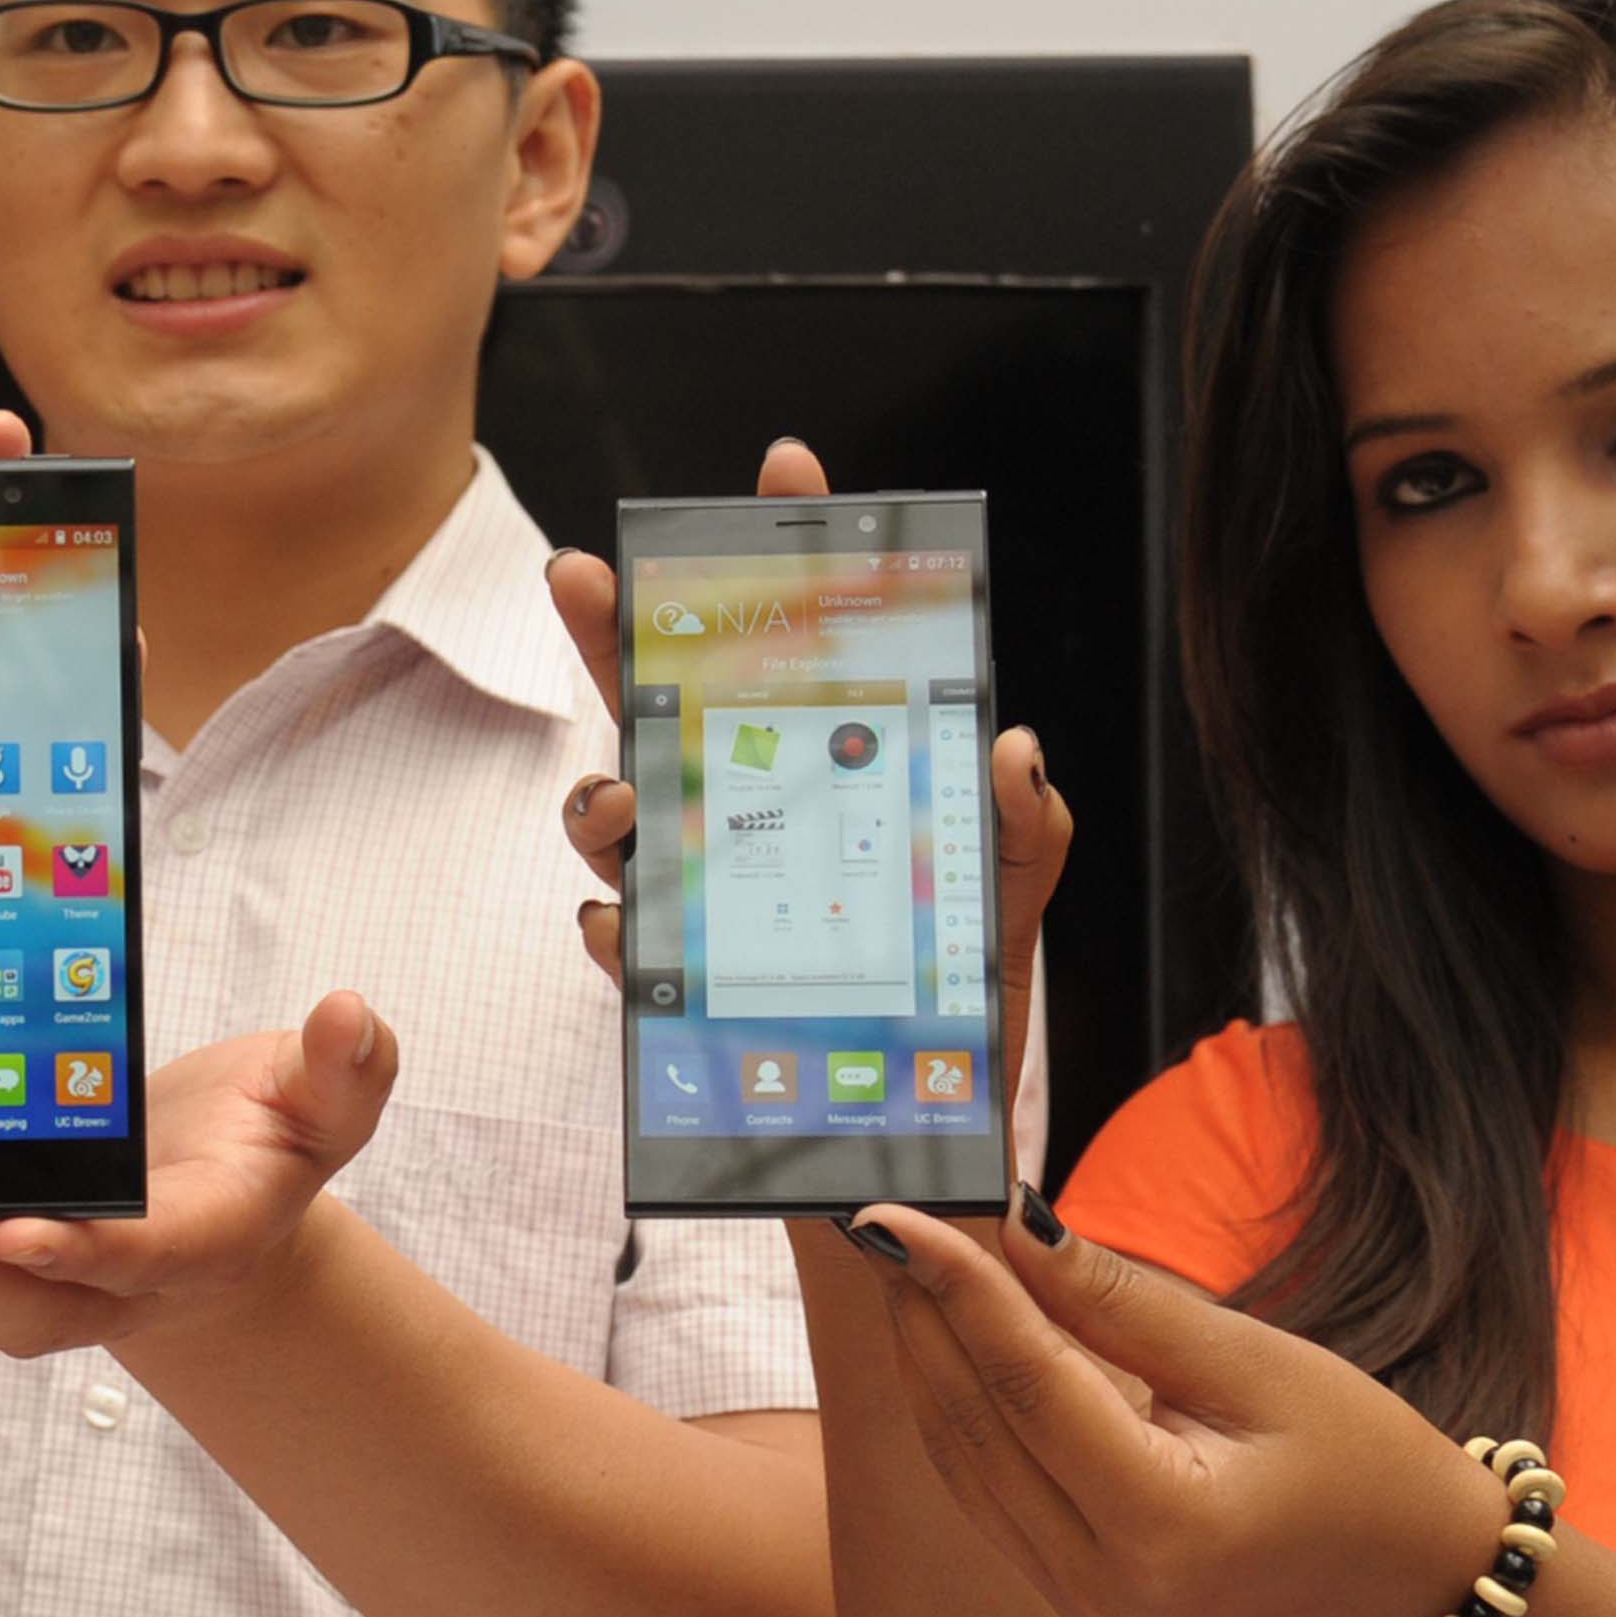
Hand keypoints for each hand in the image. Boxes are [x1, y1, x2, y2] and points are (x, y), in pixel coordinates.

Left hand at [0, 991, 398, 1356]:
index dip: (86, 1249)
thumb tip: (352, 1012)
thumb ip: (344, 1069)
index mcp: (204, 1236)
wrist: (225, 1197)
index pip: (144, 1252)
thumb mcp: (323, 1099)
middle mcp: (122, 1282)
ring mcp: (55, 1287)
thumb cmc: (268, 1137)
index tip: (23, 1231)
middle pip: (35, 1301)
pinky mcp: (2, 1274)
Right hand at [541, 433, 1074, 1135]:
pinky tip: (626, 930)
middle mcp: (745, 822)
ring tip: (622, 804)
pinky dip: (615, 931)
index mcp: (824, 778)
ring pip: (616, 817)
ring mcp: (700, 900)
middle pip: (662, 702)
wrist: (920, 1149)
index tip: (790, 468)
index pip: (797, 649)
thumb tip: (1014, 744)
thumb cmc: (954, 1014)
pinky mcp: (675, 991)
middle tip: (588, 576)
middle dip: (616, 630)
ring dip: (600, 796)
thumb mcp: (1006, 907)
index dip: (789, 553)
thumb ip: (1027, 827)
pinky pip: (621, 945)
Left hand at [840, 1197, 1516, 1616]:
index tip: (898, 1214)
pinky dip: (957, 1395)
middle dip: (923, 1309)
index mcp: (1161, 1528)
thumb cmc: (1352, 1453)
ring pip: (961, 1452)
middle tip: (883, 1215)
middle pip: (975, 1421)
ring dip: (925, 1348)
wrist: (1399, 1560)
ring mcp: (1074, 1595)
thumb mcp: (1251, 1359)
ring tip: (903, 1252)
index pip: (1026, 1387)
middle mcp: (1100, 1581)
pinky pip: (980, 1478)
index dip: (957, 1289)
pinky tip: (941, 1322)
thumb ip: (1118, 1301)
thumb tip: (1015, 1222)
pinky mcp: (1062, 1584)